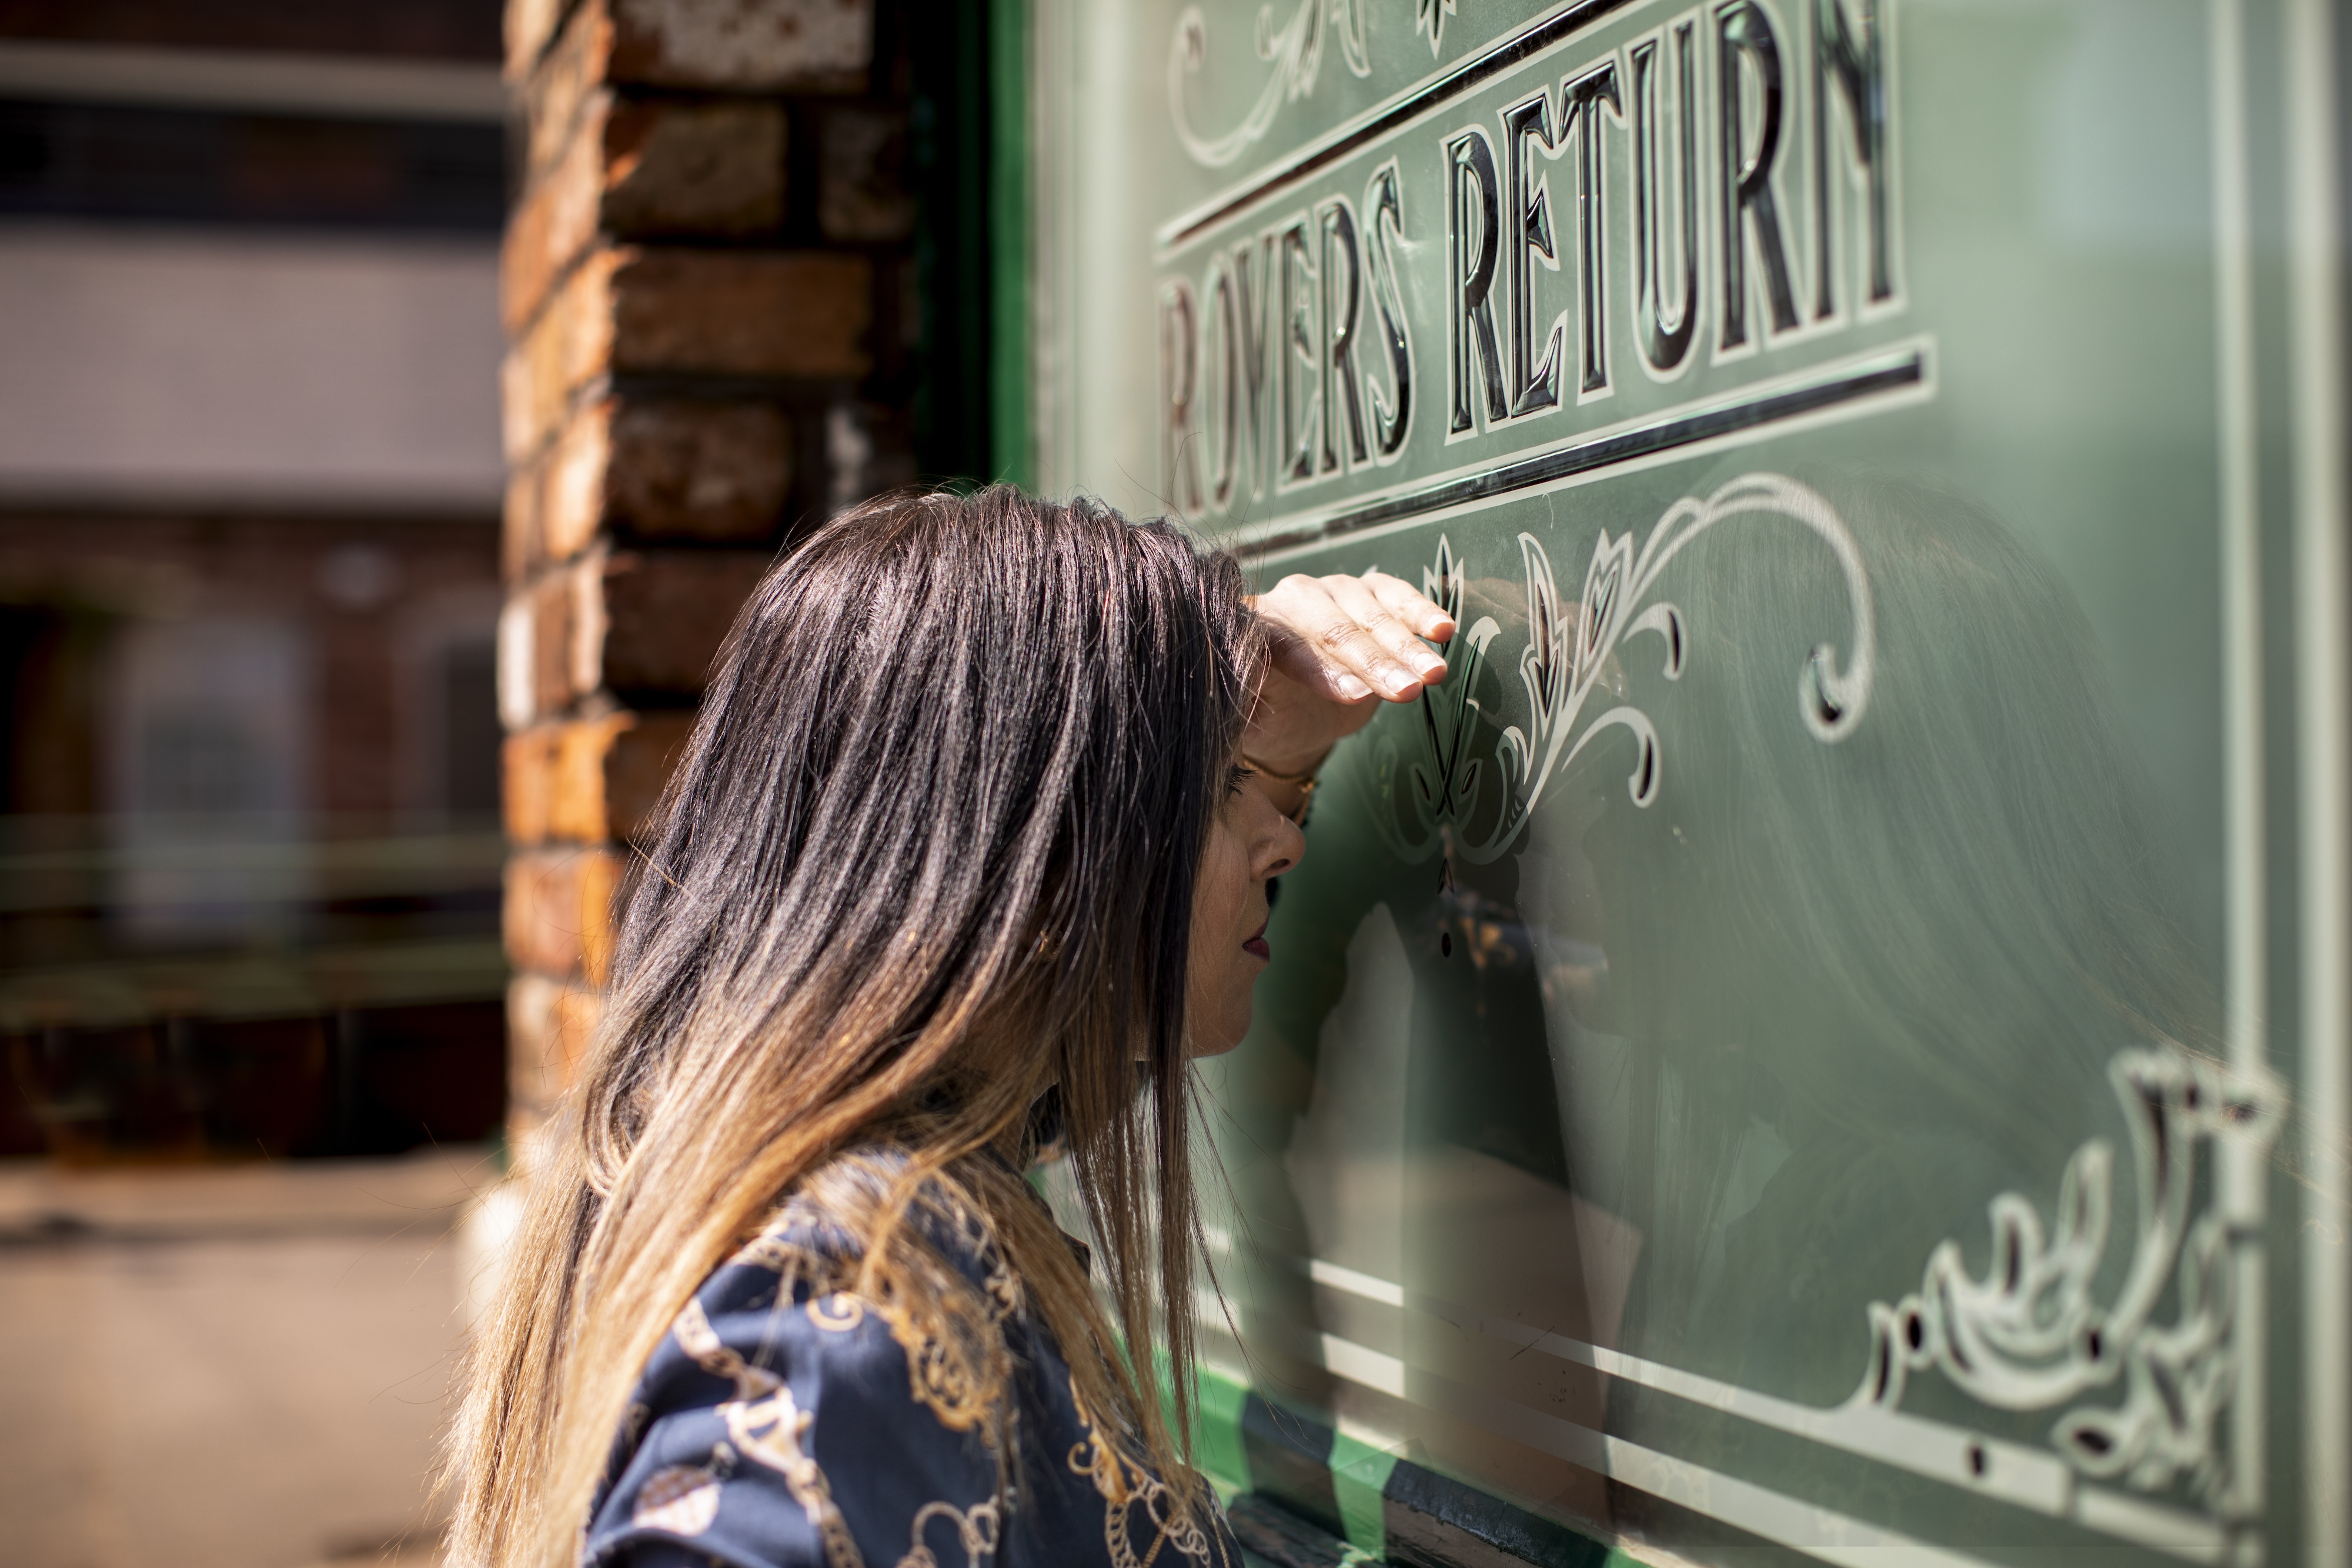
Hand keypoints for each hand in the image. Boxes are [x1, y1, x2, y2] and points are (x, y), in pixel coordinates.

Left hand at [1245, 569, 1455, 777]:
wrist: (1299, 709)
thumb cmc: (1274, 717)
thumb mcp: (1252, 726)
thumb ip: (1245, 713)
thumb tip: (1246, 705)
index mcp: (1255, 629)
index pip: (1287, 645)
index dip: (1321, 670)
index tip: (1354, 697)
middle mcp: (1292, 600)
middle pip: (1334, 629)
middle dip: (1372, 661)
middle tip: (1405, 690)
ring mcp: (1332, 590)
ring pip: (1371, 614)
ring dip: (1405, 646)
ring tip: (1432, 675)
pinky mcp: (1368, 590)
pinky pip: (1395, 594)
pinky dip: (1420, 612)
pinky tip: (1442, 630)